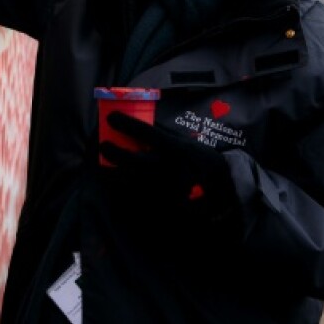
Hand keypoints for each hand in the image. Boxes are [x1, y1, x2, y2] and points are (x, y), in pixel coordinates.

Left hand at [100, 111, 238, 230]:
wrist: (220, 197)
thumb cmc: (202, 164)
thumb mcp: (188, 143)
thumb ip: (164, 134)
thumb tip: (138, 121)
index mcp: (175, 150)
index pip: (144, 132)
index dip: (124, 123)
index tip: (112, 118)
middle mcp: (166, 169)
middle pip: (129, 158)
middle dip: (111, 150)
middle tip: (103, 144)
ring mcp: (160, 190)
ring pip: (125, 179)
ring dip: (110, 169)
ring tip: (104, 162)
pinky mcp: (157, 206)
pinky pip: (131, 195)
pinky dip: (120, 186)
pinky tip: (116, 179)